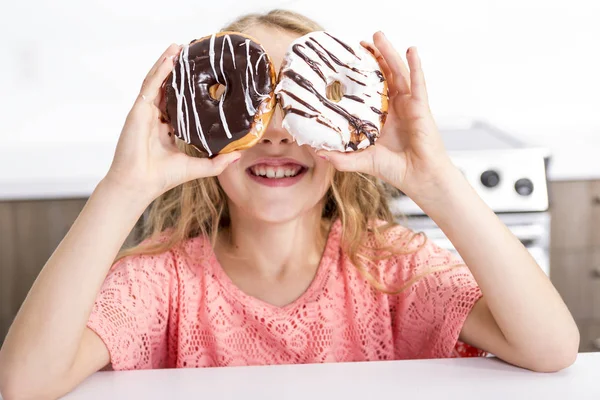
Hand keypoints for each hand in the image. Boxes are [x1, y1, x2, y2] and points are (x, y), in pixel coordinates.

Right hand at [104, 44, 240, 198]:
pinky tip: (170, 57)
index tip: (201, 76)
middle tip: (191, 53)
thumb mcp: (196, 167)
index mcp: (166, 128)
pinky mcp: (139, 110)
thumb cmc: (162, 178)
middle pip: (166, 87)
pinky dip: (160, 69)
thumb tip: (238, 155)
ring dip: (167, 62)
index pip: (177, 102)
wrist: (140, 184)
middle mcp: (155, 117)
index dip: (187, 88)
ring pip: (157, 81)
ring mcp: (145, 112)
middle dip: (177, 69)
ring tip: (179, 46)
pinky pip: (151, 85)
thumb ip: (217, 162)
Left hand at [318, 32, 453, 199]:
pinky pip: (418, 82)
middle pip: (383, 75)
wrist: (419, 179)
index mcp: (381, 117)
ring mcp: (408, 105)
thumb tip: (317, 151)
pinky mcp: (421, 107)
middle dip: (373, 56)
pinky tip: (411, 50)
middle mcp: (394, 107)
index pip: (368, 90)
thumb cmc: (396, 170)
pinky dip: (415, 66)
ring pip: (398, 72)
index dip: (358, 75)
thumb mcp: (362, 161)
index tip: (344, 61)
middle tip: (360, 41)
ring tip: (378, 36)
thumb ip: (341, 158)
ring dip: (389, 53)